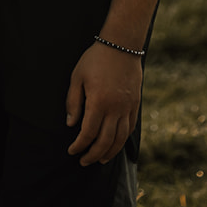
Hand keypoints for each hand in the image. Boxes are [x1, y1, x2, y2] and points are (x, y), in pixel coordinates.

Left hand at [65, 42, 142, 165]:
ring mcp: (127, 108)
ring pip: (120, 139)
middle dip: (93, 155)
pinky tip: (115, 145)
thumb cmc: (95, 59)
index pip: (88, 133)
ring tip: (100, 159)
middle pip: (105, 141)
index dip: (79, 146)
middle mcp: (115, 109)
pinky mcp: (135, 105)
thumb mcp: (77, 76)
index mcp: (98, 102)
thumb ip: (73, 102)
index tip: (72, 151)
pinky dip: (122, 140)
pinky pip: (130, 128)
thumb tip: (71, 124)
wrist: (121, 45)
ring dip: (109, 152)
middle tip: (84, 161)